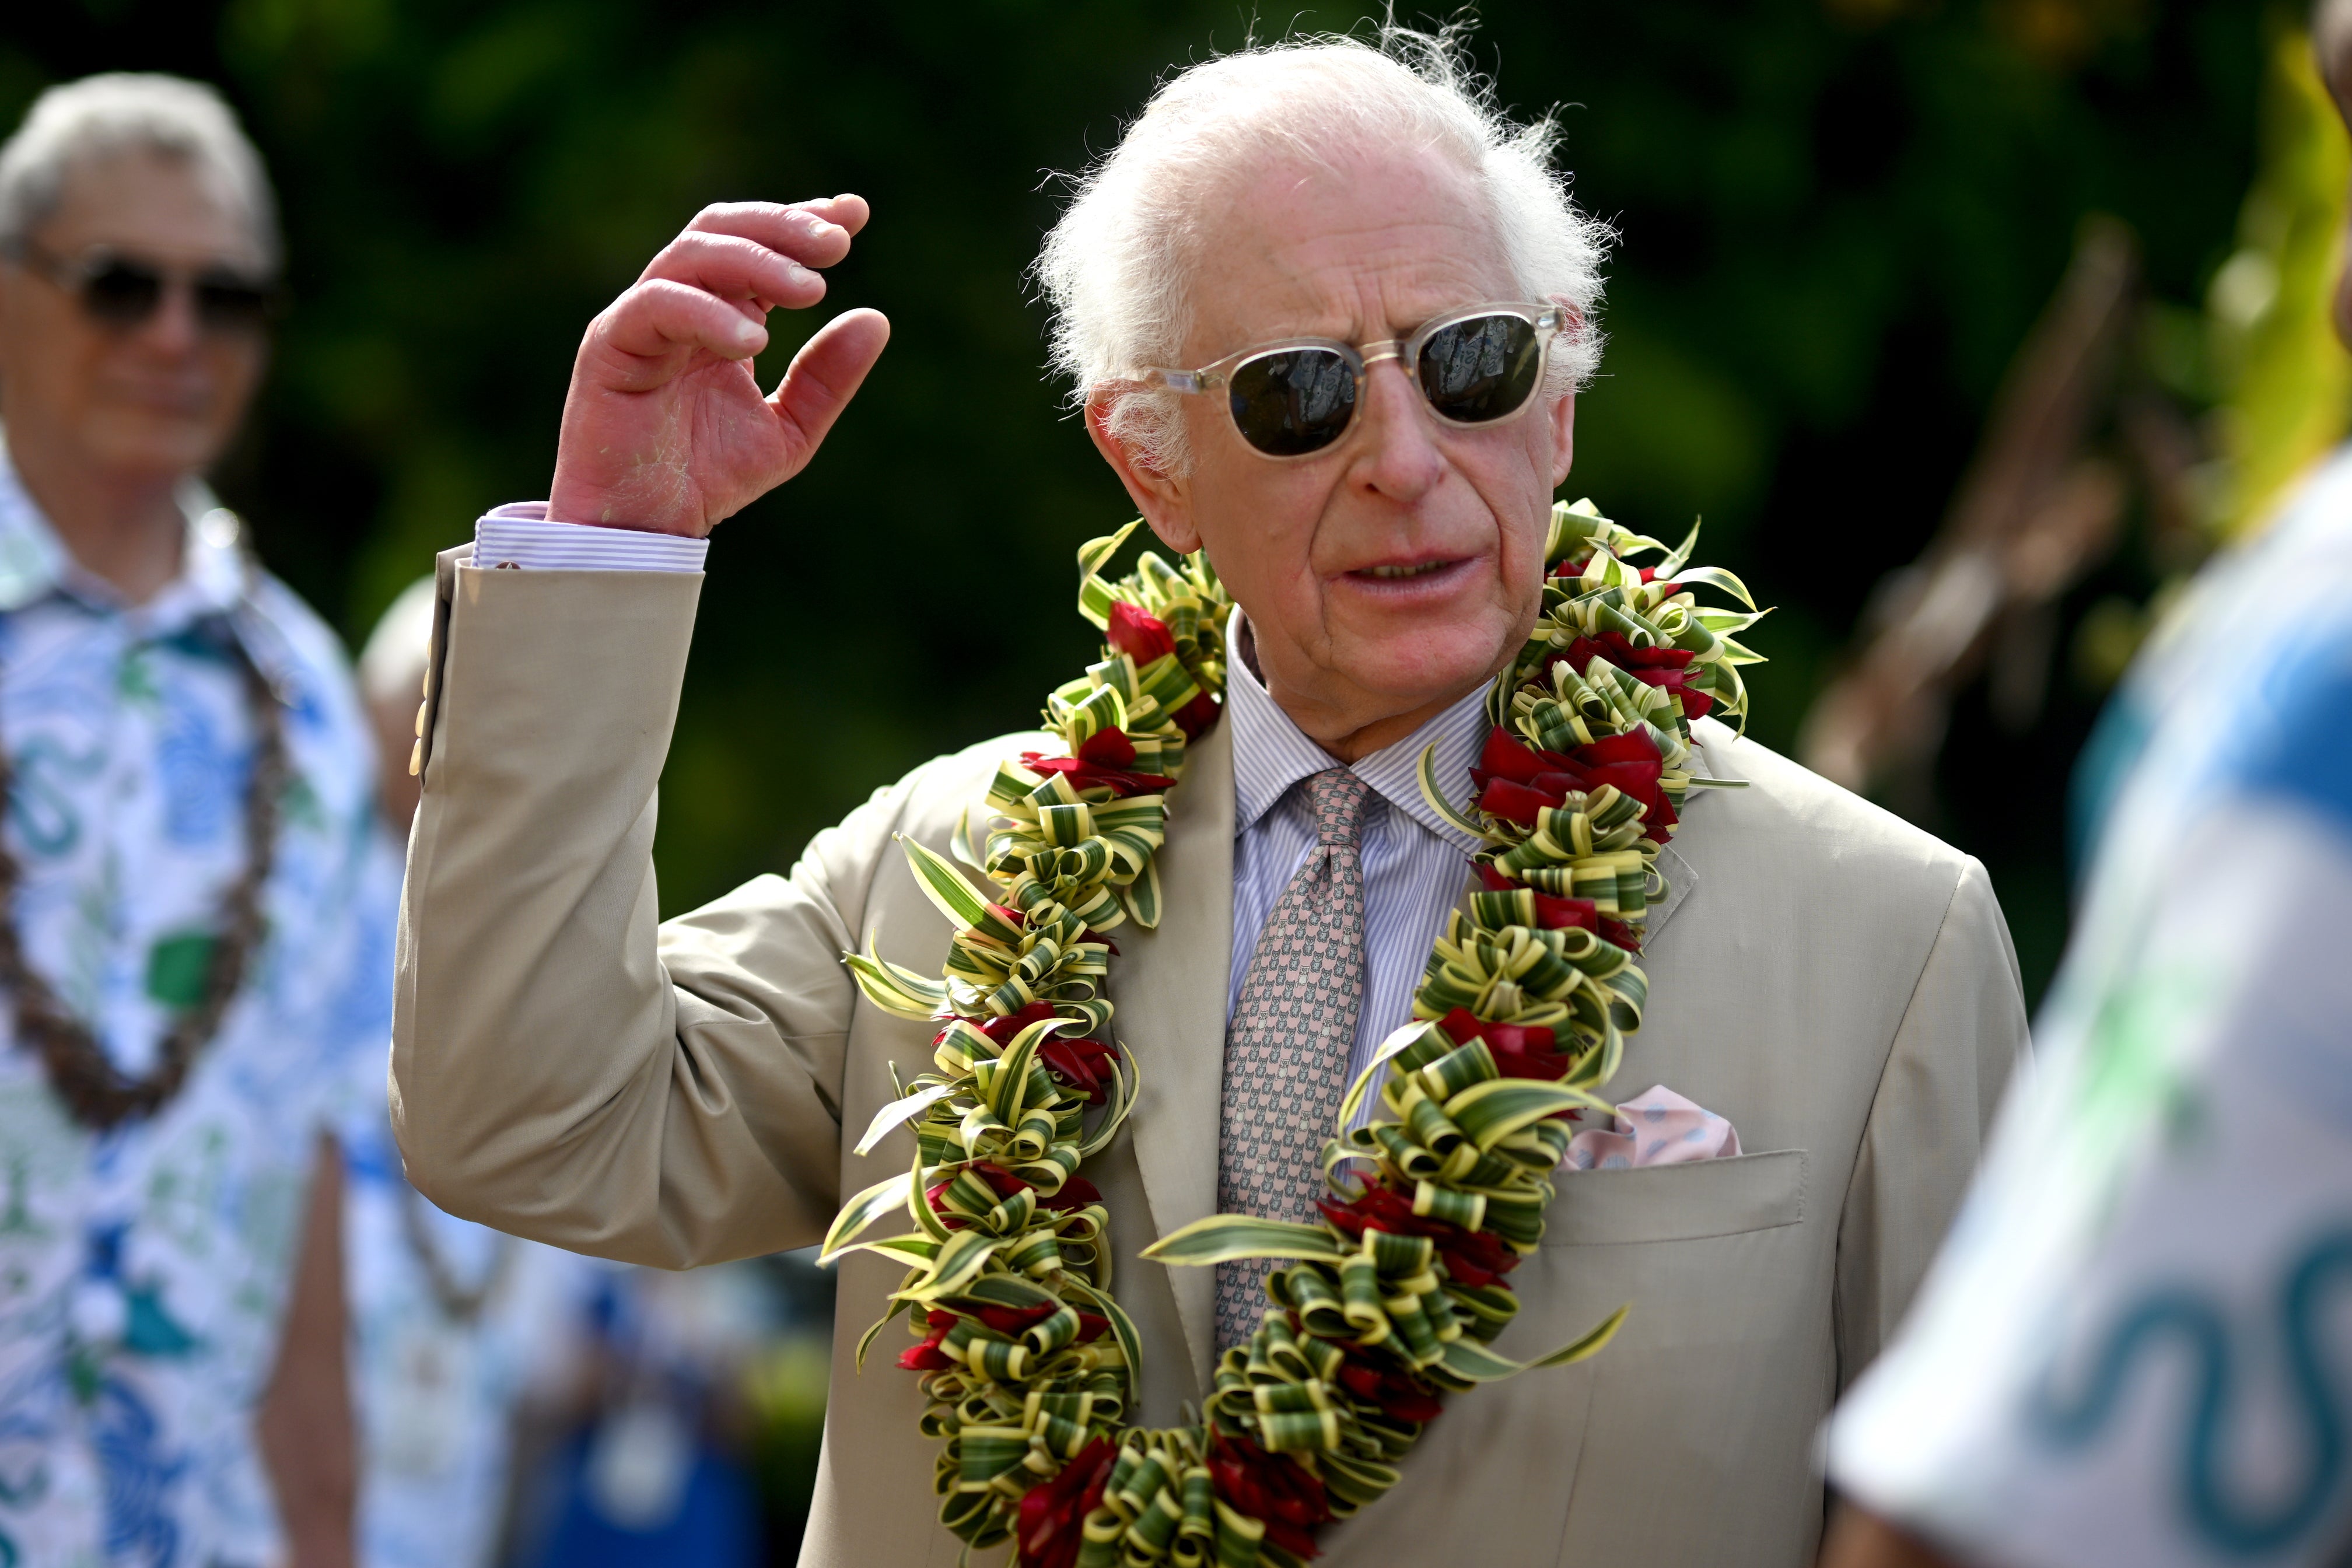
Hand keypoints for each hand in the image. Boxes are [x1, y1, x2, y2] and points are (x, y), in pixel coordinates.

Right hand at [548, 197, 889, 535]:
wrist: (647, 528)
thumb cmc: (707, 477)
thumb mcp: (789, 430)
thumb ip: (827, 379)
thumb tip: (877, 318)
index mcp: (718, 315)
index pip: (757, 244)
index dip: (802, 219)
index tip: (855, 213)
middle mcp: (677, 305)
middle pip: (722, 230)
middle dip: (783, 228)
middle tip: (836, 245)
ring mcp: (639, 320)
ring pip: (692, 256)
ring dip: (756, 263)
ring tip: (811, 290)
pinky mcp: (609, 345)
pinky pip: (656, 305)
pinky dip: (708, 312)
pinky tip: (755, 339)